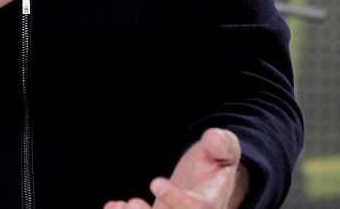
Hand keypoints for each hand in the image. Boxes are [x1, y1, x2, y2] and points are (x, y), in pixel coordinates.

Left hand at [103, 128, 247, 208]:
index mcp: (212, 203)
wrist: (208, 179)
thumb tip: (214, 137)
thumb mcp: (225, 150)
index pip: (198, 208)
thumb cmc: (216, 161)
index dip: (178, 200)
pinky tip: (114, 205)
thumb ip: (223, 145)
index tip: (156, 183)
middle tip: (133, 203)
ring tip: (119, 206)